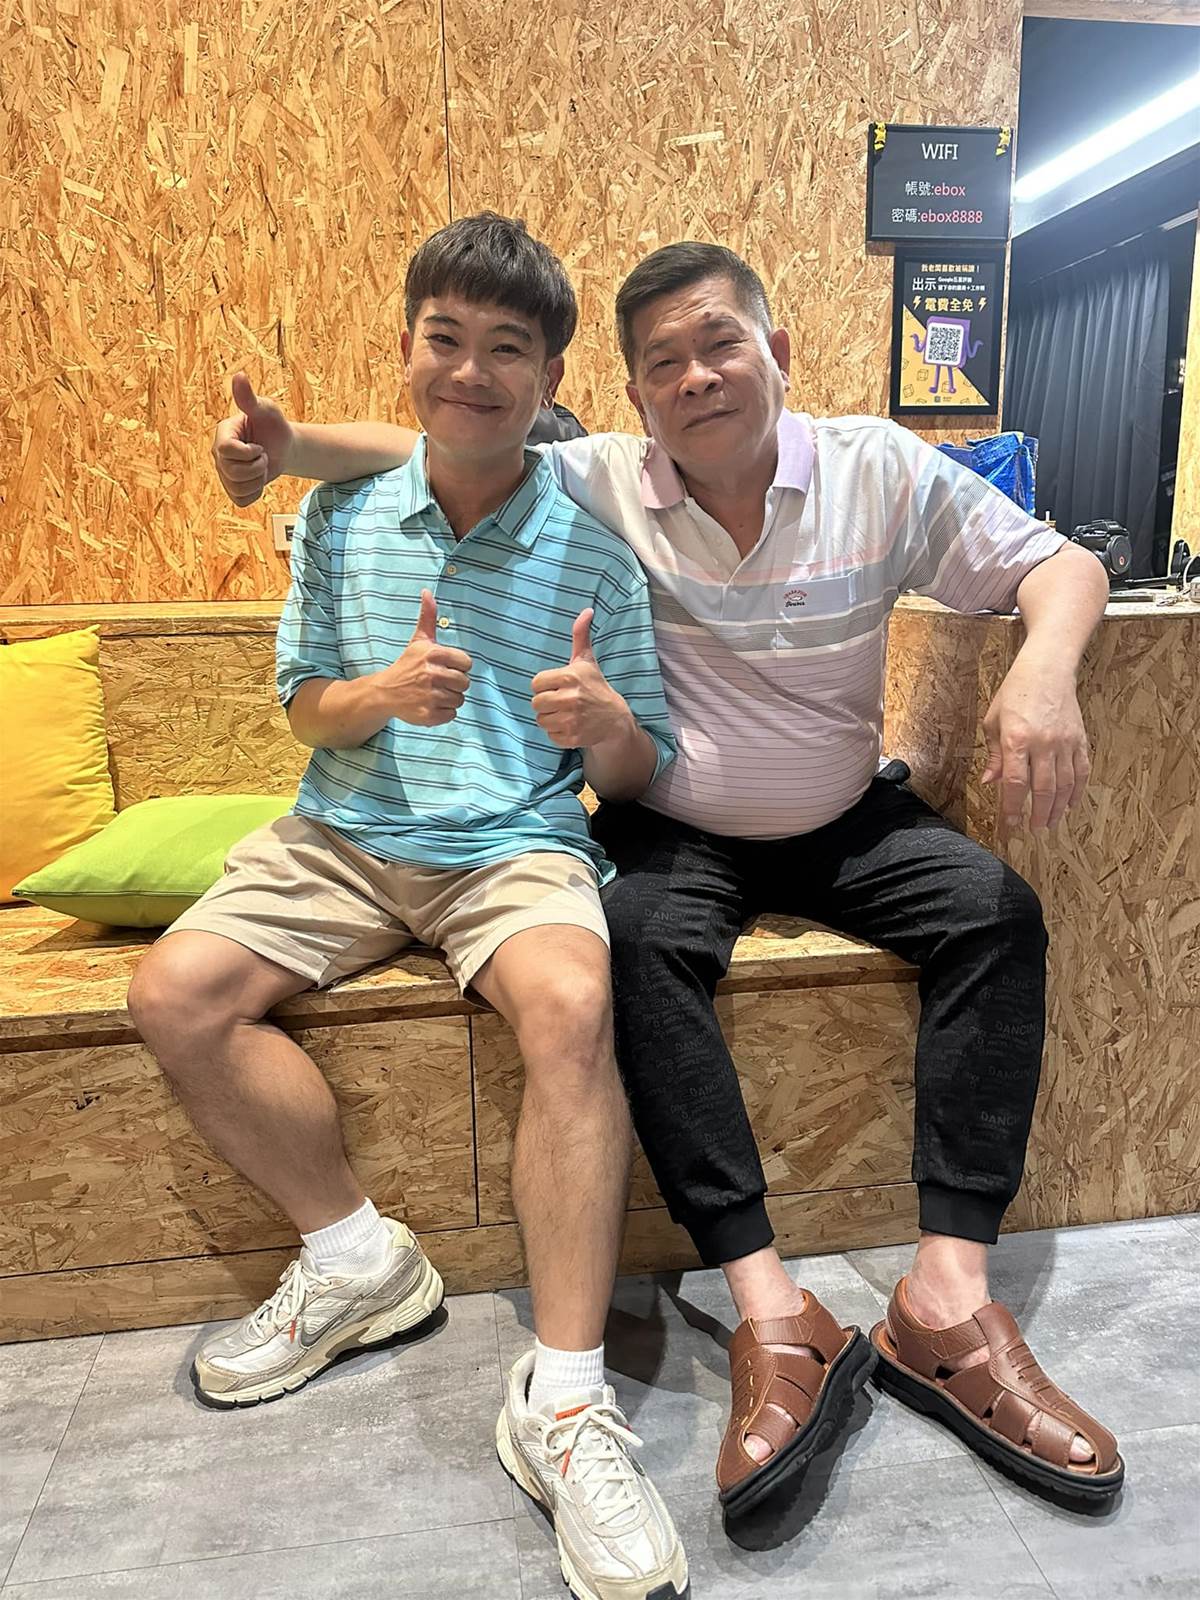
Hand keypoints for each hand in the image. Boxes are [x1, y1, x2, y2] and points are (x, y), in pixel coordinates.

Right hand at [212, 372, 295, 506]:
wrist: (284, 447)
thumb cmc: (274, 425)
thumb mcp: (265, 410)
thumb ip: (249, 398)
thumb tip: (239, 376)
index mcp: (222, 434)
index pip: (226, 450)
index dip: (248, 453)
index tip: (259, 446)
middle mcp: (217, 454)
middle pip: (231, 472)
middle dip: (257, 467)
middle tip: (263, 456)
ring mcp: (223, 473)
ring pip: (237, 488)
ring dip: (258, 480)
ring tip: (261, 467)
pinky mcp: (232, 489)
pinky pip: (241, 501)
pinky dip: (255, 493)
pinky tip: (259, 481)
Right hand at [374, 590, 472, 726]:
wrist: (384, 692)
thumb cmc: (407, 665)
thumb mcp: (418, 640)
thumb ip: (428, 617)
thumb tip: (427, 592)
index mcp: (433, 654)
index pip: (466, 663)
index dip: (459, 666)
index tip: (446, 667)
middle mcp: (431, 674)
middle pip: (465, 683)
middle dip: (455, 684)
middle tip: (439, 682)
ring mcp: (429, 696)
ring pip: (459, 700)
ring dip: (449, 698)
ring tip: (434, 693)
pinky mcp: (428, 714)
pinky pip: (451, 715)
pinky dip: (443, 713)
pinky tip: (430, 704)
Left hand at [531, 609, 632, 748]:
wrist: (615, 719)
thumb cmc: (596, 687)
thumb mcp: (587, 661)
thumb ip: (580, 636)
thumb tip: (586, 610)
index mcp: (571, 676)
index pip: (536, 683)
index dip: (544, 686)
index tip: (556, 687)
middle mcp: (571, 697)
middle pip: (536, 703)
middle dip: (546, 703)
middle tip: (560, 702)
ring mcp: (572, 719)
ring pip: (541, 720)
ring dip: (550, 718)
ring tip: (565, 714)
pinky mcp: (572, 737)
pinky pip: (550, 735)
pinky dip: (557, 733)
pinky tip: (570, 726)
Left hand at [981, 652, 1089, 831]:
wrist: (1048, 668)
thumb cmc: (1015, 692)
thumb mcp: (994, 721)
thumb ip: (994, 754)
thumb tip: (990, 782)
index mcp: (1017, 740)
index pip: (1014, 783)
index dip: (1012, 808)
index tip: (1010, 825)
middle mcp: (1043, 744)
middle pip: (1042, 789)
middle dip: (1037, 814)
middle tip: (1033, 830)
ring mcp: (1065, 743)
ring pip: (1064, 785)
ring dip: (1057, 808)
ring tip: (1050, 823)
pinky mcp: (1080, 739)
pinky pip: (1082, 772)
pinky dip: (1077, 791)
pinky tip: (1071, 805)